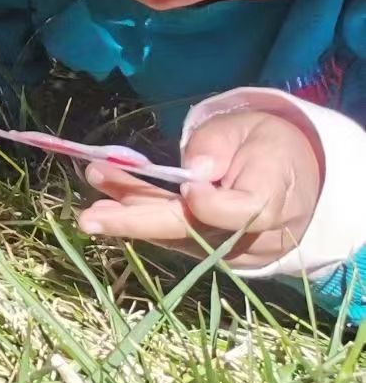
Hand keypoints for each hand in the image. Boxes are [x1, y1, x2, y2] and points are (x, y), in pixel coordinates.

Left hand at [80, 109, 321, 268]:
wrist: (292, 178)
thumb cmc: (266, 145)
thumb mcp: (247, 127)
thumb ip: (219, 143)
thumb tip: (194, 169)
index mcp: (275, 196)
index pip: (244, 210)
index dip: (213, 205)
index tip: (189, 188)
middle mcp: (257, 234)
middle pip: (197, 232)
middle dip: (140, 223)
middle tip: (91, 218)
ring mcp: (236, 251)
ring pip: (179, 237)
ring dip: (131, 221)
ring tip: (91, 212)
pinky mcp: (217, 254)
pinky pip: (177, 240)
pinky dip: (142, 223)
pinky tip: (107, 210)